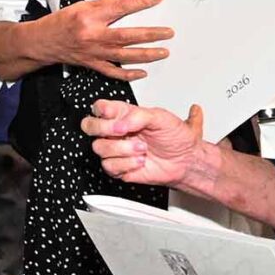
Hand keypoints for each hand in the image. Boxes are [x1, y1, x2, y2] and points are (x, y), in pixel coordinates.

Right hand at [42, 0, 172, 80]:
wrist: (43, 41)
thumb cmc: (61, 22)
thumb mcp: (81, 6)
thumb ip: (105, 6)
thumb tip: (128, 4)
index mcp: (90, 17)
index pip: (121, 7)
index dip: (141, 2)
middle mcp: (93, 36)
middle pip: (128, 36)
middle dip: (151, 34)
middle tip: (168, 33)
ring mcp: (94, 53)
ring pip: (125, 56)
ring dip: (146, 55)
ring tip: (163, 51)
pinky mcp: (93, 64)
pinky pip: (114, 72)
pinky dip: (129, 74)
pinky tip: (143, 72)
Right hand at [83, 100, 206, 187]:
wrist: (185, 161)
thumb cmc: (176, 137)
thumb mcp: (161, 117)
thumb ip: (138, 115)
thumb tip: (121, 122)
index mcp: (124, 114)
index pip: (99, 107)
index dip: (103, 111)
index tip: (118, 118)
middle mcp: (116, 131)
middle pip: (89, 126)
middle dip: (103, 129)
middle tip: (122, 132)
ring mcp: (116, 149)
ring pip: (99, 148)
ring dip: (123, 149)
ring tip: (142, 149)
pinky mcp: (118, 167)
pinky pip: (109, 166)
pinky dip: (127, 164)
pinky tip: (140, 161)